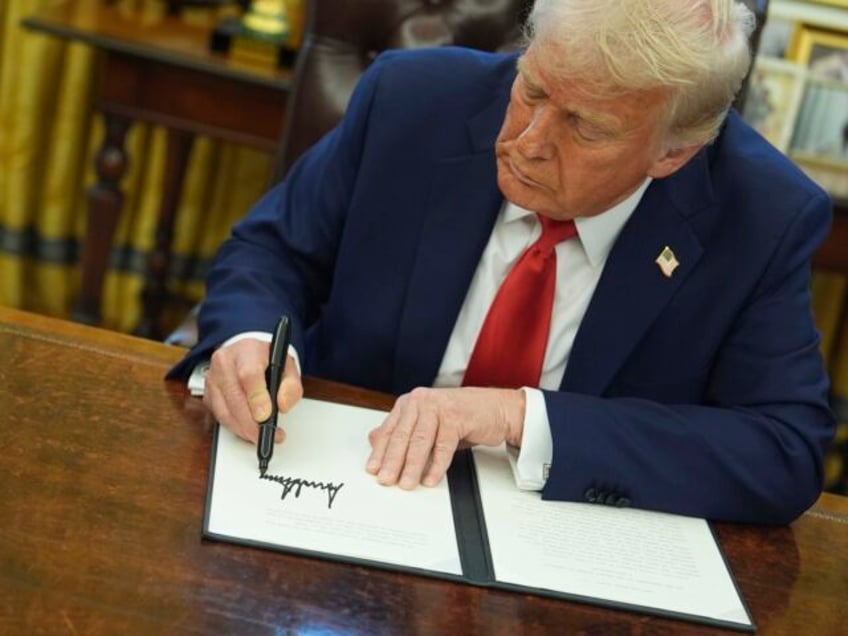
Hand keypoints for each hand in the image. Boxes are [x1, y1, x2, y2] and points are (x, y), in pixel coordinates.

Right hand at [202, 338, 302, 443]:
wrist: (246, 353)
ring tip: (260, 435)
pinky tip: (247, 430)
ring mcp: (212, 378)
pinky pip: (219, 416)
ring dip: (242, 429)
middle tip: (267, 434)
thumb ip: (291, 385)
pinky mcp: (207, 393)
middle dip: (251, 422)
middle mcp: (225, 362)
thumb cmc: (266, 360)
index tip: (266, 416)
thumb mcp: (287, 366)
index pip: (248, 375)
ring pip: (224, 410)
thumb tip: (283, 405)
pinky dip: (234, 427)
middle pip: (234, 397)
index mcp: (247, 350)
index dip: (257, 398)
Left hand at [366, 387, 524, 488]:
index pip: (389, 430)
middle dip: (393, 461)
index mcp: (410, 403)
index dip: (380, 451)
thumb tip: (374, 440)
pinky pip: (443, 446)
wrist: (496, 409)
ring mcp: (439, 407)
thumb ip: (402, 431)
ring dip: (412, 466)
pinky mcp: (456, 416)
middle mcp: (422, 401)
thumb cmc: (461, 417)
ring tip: (407, 483)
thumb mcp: (427, 424)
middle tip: (386, 480)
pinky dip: (436, 465)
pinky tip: (431, 478)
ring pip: (421, 441)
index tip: (373, 469)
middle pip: (402, 436)